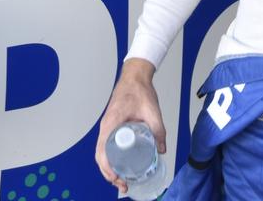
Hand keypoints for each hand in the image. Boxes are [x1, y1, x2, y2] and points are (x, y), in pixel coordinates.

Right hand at [95, 59, 165, 193]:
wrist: (134, 76)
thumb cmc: (139, 90)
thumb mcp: (152, 111)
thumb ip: (158, 130)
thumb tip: (162, 149)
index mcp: (111, 123)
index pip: (102, 151)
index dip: (107, 168)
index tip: (117, 178)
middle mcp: (105, 127)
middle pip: (100, 156)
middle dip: (109, 174)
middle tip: (123, 185)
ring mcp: (107, 127)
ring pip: (102, 152)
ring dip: (109, 168)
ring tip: (122, 180)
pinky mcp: (111, 126)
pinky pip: (106, 146)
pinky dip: (110, 158)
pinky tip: (121, 165)